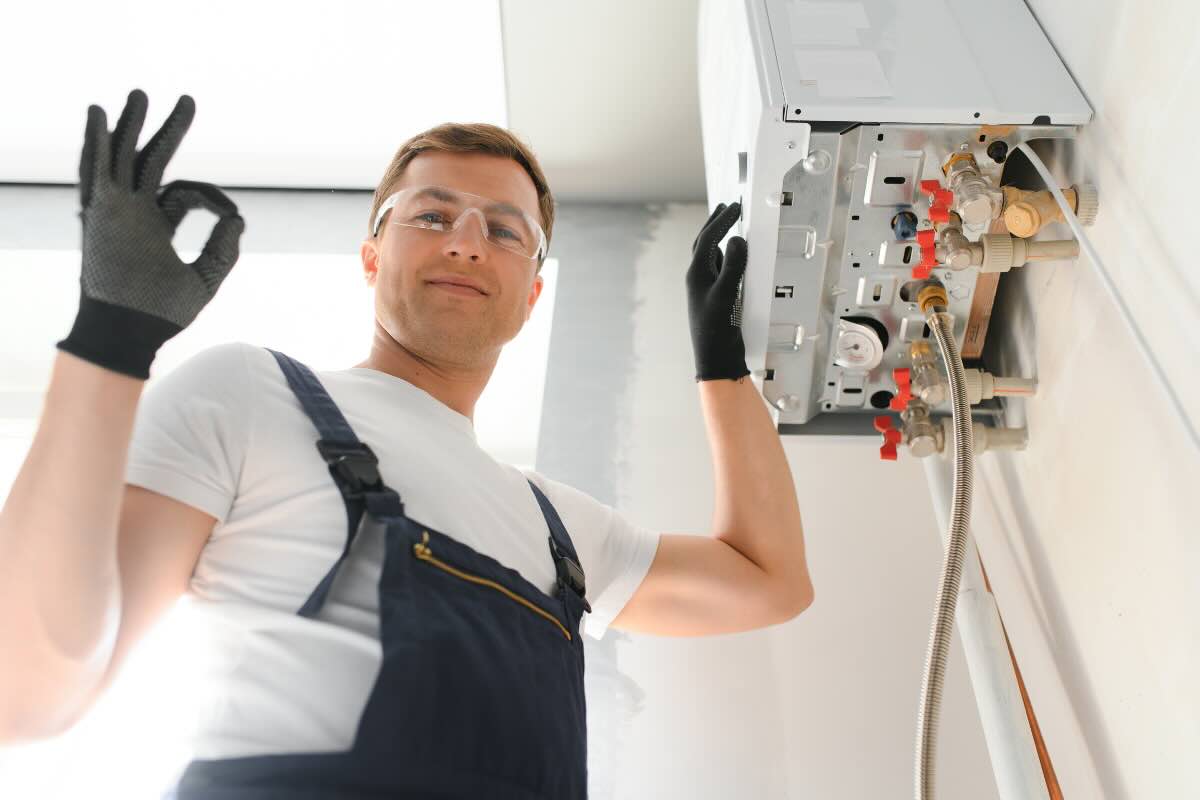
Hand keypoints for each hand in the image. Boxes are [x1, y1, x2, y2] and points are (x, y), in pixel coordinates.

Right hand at [56, 89, 244, 379]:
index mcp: (159, 225)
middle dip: (169, 130)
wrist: (129, 332)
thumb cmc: (162, 314)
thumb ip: (223, 249)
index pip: (186, 192)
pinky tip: (100, 116)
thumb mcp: (204, 278)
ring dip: (132, 124)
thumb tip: (239, 216)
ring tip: (141, 94)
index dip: (213, 198)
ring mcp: (115, 210)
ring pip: (124, 156)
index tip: (229, 214)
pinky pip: (97, 170)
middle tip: (188, 100)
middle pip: (152, 159)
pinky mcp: (100, 213)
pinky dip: (98, 143)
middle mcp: (135, 212)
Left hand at [685, 201, 749, 381]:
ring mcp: (705, 288)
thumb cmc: (717, 330)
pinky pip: (719, 270)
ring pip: (711, 255)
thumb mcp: (726, 295)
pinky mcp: (715, 298)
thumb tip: (738, 239)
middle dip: (716, 223)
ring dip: (719, 238)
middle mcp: (698, 279)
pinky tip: (733, 257)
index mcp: (696, 274)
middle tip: (727, 207)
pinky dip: (726, 257)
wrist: (717, 359)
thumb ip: (733, 266)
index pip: (709, 238)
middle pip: (705, 243)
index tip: (735, 206)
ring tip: (728, 225)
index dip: (723, 220)